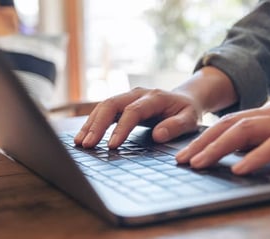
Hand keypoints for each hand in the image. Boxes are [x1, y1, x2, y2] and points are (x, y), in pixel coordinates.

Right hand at [74, 87, 201, 148]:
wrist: (185, 99)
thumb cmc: (187, 111)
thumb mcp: (190, 119)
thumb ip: (176, 126)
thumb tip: (158, 135)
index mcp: (155, 97)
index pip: (133, 111)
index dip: (121, 128)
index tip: (112, 146)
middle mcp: (138, 94)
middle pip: (112, 104)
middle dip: (97, 125)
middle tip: (87, 144)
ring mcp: (128, 97)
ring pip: (104, 106)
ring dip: (91, 124)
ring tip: (80, 143)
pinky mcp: (123, 104)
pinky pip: (104, 111)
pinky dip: (93, 123)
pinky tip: (84, 136)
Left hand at [176, 103, 269, 174]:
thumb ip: (262, 139)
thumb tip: (234, 152)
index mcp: (268, 112)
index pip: (228, 122)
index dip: (203, 137)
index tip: (184, 153)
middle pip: (229, 124)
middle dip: (202, 142)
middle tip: (181, 160)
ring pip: (246, 131)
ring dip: (219, 148)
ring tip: (200, 164)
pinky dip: (255, 156)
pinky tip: (239, 169)